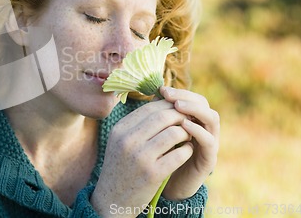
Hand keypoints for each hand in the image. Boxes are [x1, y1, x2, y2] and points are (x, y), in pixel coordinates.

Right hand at [91, 98, 194, 217]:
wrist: (111, 199)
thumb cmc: (120, 166)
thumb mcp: (120, 142)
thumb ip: (137, 124)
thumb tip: (161, 102)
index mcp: (119, 129)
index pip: (149, 108)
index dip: (168, 106)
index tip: (178, 110)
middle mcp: (128, 140)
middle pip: (163, 117)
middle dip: (180, 116)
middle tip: (189, 121)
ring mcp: (140, 157)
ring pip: (174, 133)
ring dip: (186, 133)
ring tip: (187, 137)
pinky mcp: (153, 174)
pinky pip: (179, 154)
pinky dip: (187, 150)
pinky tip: (186, 151)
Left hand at [159, 86, 219, 199]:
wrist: (166, 189)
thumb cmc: (160, 158)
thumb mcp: (156, 134)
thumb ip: (158, 117)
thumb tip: (152, 94)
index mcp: (192, 120)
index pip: (191, 97)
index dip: (178, 92)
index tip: (161, 89)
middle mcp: (204, 129)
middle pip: (204, 103)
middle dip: (186, 96)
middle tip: (169, 95)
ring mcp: (209, 143)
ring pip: (212, 118)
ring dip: (195, 110)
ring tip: (177, 106)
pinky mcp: (209, 159)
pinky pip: (209, 141)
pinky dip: (198, 131)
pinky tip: (184, 126)